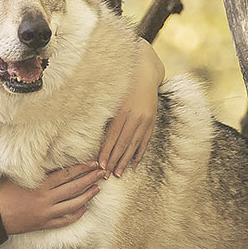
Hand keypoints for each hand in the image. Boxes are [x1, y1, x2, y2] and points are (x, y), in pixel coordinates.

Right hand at [0, 162, 103, 234]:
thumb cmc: (1, 194)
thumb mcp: (16, 176)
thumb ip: (33, 169)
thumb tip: (47, 160)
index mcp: (40, 184)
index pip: (67, 174)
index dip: (82, 167)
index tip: (93, 163)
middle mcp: (46, 198)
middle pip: (74, 187)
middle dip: (90, 178)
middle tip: (102, 172)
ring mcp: (47, 212)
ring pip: (74, 204)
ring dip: (88, 196)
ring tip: (97, 188)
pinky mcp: (45, 223)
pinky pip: (65, 220)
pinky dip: (77, 214)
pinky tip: (85, 208)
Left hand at [98, 41, 163, 176]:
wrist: (145, 73)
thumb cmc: (123, 85)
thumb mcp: (112, 97)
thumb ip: (105, 115)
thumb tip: (95, 134)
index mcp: (122, 111)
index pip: (112, 137)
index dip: (106, 152)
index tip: (100, 165)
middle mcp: (135, 117)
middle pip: (123, 144)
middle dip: (114, 161)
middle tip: (107, 175)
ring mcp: (146, 120)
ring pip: (134, 145)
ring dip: (125, 161)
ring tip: (119, 174)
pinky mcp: (152, 121)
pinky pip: (146, 141)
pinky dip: (139, 153)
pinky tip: (134, 164)